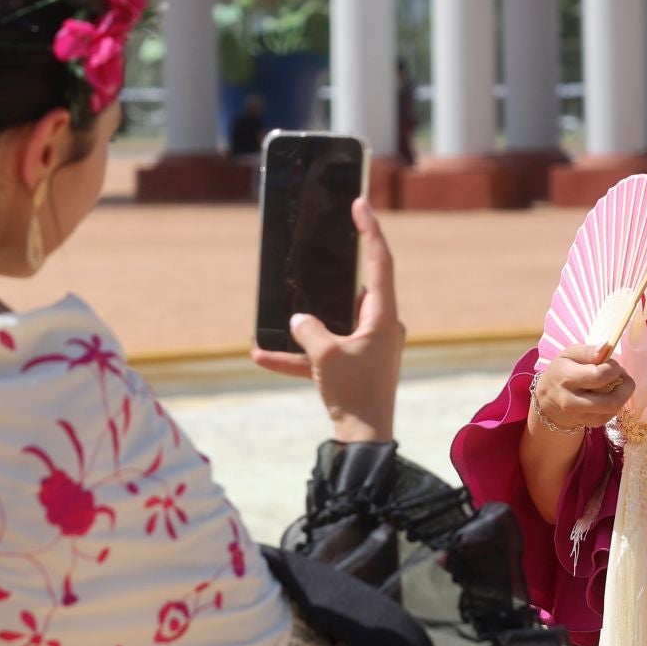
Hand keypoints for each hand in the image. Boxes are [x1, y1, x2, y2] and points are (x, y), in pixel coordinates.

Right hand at [251, 198, 404, 443]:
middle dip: (332, 275)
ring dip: (305, 324)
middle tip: (319, 248)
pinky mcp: (355, 368)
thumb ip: (309, 330)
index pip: (380, 263)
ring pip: (334, 323)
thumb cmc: (354, 394)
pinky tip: (262, 357)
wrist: (364, 441)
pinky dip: (298, 355)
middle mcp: (382, 328)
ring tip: (276, 315)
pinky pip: (323, 354)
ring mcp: (370, 348)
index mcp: (384, 317)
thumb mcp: (326, 356)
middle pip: (357, 289)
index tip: (360, 204)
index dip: (370, 231)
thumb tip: (298, 320)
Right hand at [529, 344, 634, 434]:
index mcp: (566, 378)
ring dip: (623, 394)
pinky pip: (612, 415)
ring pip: (614, 409)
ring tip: (618, 383)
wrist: (549, 400)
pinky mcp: (591, 424)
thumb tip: (606, 348)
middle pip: (610, 400)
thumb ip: (588, 351)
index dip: (614, 368)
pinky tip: (610, 394)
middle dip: (625, 385)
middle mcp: (572, 401)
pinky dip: (617, 402)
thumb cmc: (562, 371)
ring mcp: (581, 416)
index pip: (599, 376)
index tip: (612, 363)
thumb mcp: (569, 355)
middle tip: (622, 375)